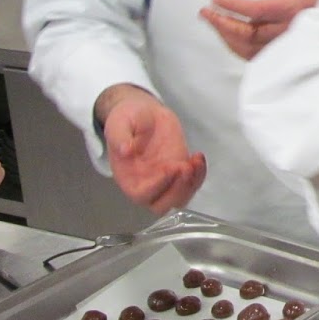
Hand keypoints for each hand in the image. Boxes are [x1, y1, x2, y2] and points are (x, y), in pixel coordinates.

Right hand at [96, 86, 205, 212]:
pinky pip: (192, 183)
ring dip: (191, 184)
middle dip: (178, 190)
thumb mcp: (118, 123)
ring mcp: (166, 179)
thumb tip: (124, 150)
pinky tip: (198, 157)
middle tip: (185, 167)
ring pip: (180, 198)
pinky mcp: (180, 170)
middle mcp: (147, 184)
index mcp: (128, 178)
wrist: (143, 113)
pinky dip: (200, 175)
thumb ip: (119, 136)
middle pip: (163, 205)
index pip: (142, 194)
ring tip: (195, 161)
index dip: (157, 185)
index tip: (169, 167)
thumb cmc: (127, 119)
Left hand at [200, 0, 318, 60]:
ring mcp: (286, 46)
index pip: (257, 11)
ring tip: (212, 22)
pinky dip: (238, 47)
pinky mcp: (284, 54)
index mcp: (294, 10)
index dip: (234, 6)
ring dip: (227, 37)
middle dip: (222, 23)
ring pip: (250, 48)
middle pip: (249, 34)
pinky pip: (255, 57)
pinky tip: (228, 36)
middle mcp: (289, 32)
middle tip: (205, 12)